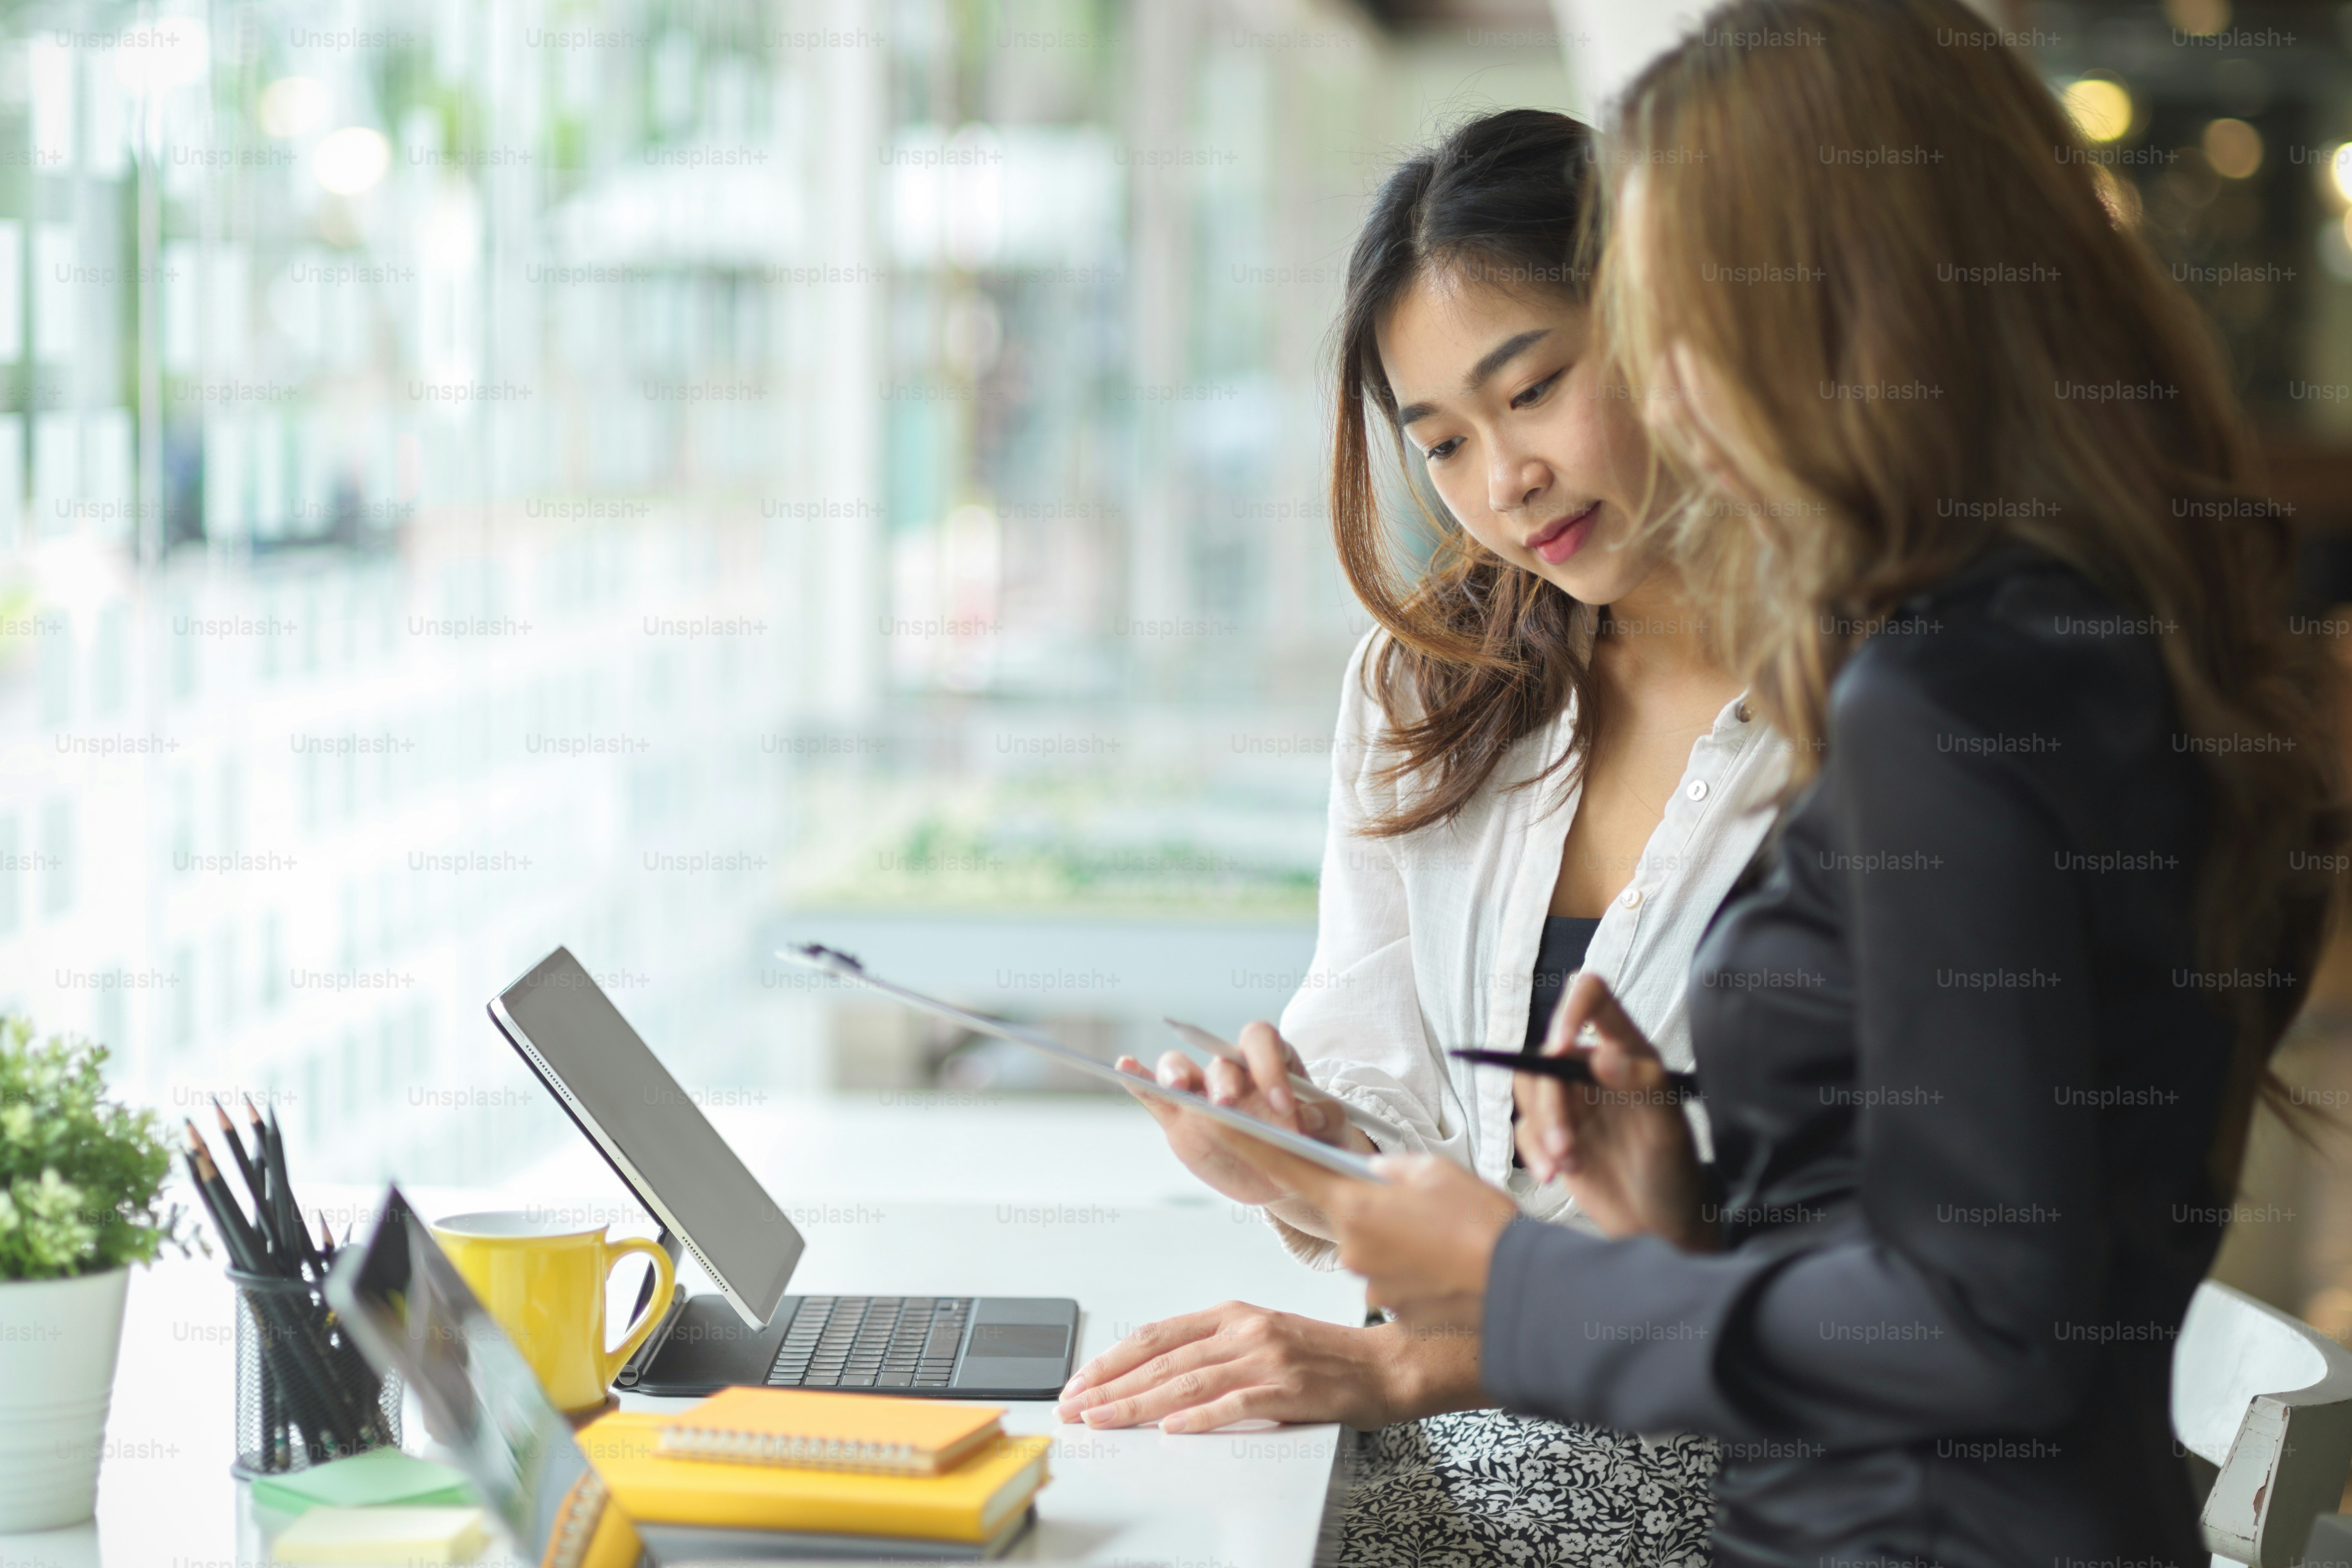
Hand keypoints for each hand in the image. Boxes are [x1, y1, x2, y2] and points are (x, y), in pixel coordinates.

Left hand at [1052, 1302, 1480, 1432]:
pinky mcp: (1289, 1387)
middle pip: (1162, 1359)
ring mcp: (1267, 1357)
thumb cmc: (1326, 1356)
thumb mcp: (1262, 1337)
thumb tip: (1158, 1375)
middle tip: (1075, 1405)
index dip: (1113, 1357)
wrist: (1388, 1365)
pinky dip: (1200, 1416)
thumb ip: (1214, 1350)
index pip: (1157, 1333)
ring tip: (1103, 1418)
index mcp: (1234, 1313)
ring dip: (1137, 1402)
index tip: (1081, 1379)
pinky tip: (1171, 1428)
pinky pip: (1235, 1402)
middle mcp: (1245, 1328)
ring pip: (1187, 1380)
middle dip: (1110, 1384)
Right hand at [1115, 1022, 1373, 1209]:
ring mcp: (1202, 1092)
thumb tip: (1308, 1117)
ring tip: (1176, 1088)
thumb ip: (1330, 1121)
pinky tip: (1125, 1067)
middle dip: (1223, 1079)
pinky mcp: (1180, 1117)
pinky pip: (1154, 1095)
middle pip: (1220, 1058)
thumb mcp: (1336, 1135)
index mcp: (1272, 1061)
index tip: (1283, 1104)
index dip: (1268, 1065)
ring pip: (1180, 1067)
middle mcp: (1233, 1070)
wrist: (1289, 1175)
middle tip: (1229, 1105)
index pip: (1262, 1042)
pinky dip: (1138, 1081)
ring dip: (1174, 1073)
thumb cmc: (1316, 1145)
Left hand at [1217, 1142, 1520, 1334]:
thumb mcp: (1435, 1172)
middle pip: (1344, 1213)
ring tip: (1444, 1238)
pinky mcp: (1391, 1309)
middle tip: (1422, 1208)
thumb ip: (1391, 1169)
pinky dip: (1412, 1270)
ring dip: (1398, 1240)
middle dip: (1372, 1206)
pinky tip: (1445, 1265)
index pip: (1287, 1168)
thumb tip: (1372, 1175)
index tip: (1213, 1122)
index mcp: (1355, 1205)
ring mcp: (1368, 1283)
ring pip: (1371, 1248)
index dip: (1249, 1144)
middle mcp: (1351, 1246)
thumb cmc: (1482, 1223)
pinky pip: (1391, 1279)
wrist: (1520, 1287)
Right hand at [1515, 972, 1711, 1247]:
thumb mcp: (1669, 1130)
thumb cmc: (1675, 1172)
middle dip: (1548, 1104)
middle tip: (1565, 1146)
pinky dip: (1532, 1151)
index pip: (1593, 998)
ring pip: (1528, 1088)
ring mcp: (1572, 1100)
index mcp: (1628, 1050)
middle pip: (1546, 1055)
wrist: (1662, 1226)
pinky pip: (1523, 1126)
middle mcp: (1594, 1068)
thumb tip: (1601, 1056)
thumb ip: (1642, 1086)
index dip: (1570, 1010)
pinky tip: (1554, 1175)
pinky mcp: (1554, 1131)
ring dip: (1539, 1128)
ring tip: (1565, 1164)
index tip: (1560, 1046)